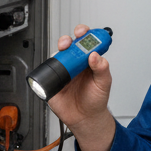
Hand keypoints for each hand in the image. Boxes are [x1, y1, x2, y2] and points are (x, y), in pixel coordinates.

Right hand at [47, 25, 116, 150]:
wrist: (86, 118)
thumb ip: (102, 69)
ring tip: (62, 54)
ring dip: (57, 51)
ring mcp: (63, 72)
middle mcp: (75, 64)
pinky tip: (52, 70)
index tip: (84, 33)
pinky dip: (47, 69)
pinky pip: (47, 73)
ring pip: (57, 56)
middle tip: (70, 43)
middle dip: (67, 40)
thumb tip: (96, 56)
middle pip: (68, 46)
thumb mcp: (104, 83)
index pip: (85, 43)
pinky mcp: (53, 82)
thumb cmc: (96, 100)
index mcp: (88, 61)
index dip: (84, 35)